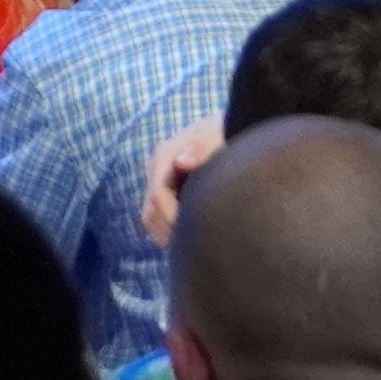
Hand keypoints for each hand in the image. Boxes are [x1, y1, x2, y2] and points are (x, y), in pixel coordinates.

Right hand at [133, 113, 226, 247]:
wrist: (229, 127)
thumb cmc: (226, 131)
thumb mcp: (218, 135)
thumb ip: (201, 147)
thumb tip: (182, 163)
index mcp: (165, 156)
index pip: (159, 196)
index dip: (174, 220)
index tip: (199, 237)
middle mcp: (157, 169)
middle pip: (151, 211)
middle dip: (170, 232)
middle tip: (199, 251)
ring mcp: (159, 181)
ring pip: (151, 217)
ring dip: (167, 235)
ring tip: (195, 250)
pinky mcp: (167, 191)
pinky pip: (157, 219)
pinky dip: (169, 232)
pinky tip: (192, 241)